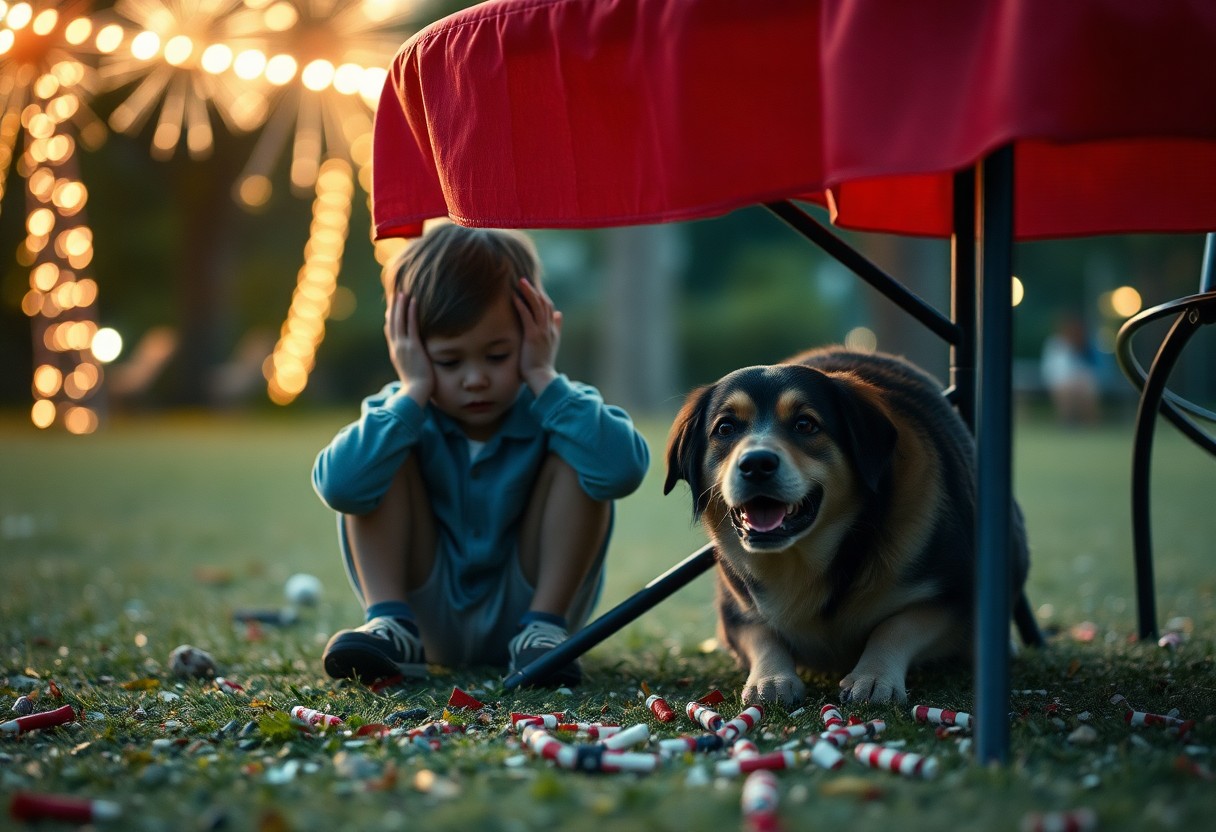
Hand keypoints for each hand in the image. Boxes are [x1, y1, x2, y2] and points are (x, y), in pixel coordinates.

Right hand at [385, 292, 432, 405]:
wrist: (415, 393)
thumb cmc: (416, 387)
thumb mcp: (411, 372)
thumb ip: (410, 363)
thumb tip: (414, 360)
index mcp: (395, 354)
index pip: (390, 333)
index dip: (390, 320)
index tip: (391, 309)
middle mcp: (397, 348)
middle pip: (392, 323)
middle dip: (394, 308)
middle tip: (395, 295)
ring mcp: (403, 346)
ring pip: (399, 321)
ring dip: (400, 306)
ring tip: (402, 293)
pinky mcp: (413, 346)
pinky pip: (411, 325)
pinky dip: (411, 313)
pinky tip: (413, 302)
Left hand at [514, 278, 560, 394]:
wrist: (542, 378)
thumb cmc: (542, 365)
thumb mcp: (551, 344)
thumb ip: (556, 328)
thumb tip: (560, 314)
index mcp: (553, 330)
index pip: (549, 308)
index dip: (541, 297)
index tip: (531, 288)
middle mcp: (549, 328)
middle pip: (544, 303)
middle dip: (534, 290)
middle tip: (523, 280)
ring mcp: (542, 331)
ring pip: (537, 306)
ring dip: (528, 293)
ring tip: (520, 282)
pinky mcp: (533, 336)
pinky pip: (527, 316)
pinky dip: (522, 305)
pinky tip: (515, 297)